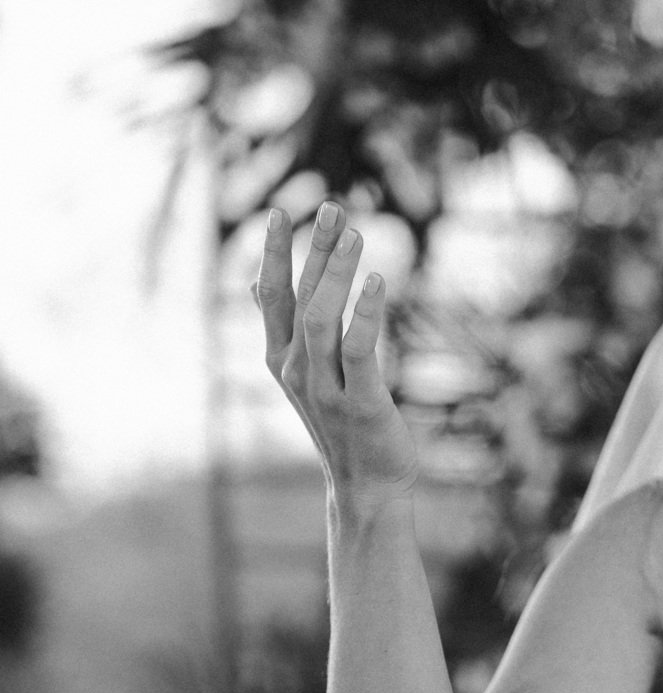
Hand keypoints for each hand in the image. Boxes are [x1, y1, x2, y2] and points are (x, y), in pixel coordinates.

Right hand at [253, 201, 417, 503]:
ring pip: (322, 318)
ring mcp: (325, 388)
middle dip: (313, 250)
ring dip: (336, 273)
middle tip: (332, 206)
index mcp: (281, 360)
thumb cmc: (342, 426)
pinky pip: (358, 350)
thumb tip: (255, 284)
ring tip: (355, 233)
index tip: (281, 212)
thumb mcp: (307, 376)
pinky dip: (365, 314)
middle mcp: (296, 370)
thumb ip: (285, 330)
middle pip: (299, 297)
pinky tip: (377, 282)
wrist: (366, 486)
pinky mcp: (359, 402)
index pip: (272, 296)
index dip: (274, 254)